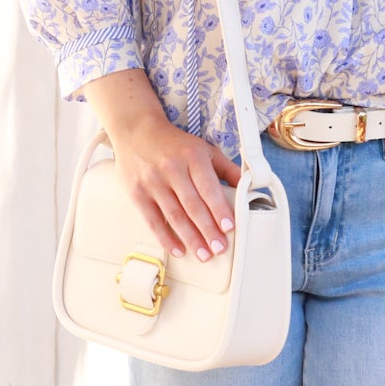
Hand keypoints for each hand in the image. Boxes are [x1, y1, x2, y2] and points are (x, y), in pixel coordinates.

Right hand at [83, 68, 240, 260]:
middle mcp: (171, 169)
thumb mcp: (204, 149)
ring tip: (203, 254)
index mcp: (192, 157)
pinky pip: (152, 220)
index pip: (208, 187)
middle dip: (207, 230)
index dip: (219, 209)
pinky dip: (166, 237)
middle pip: (192, 205)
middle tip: (218, 248)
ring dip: (190, 238)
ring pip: (174, 215)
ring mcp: (152, 182)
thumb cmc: (174, 144)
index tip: (228, 227)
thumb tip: (248, 187)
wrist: (136, 131)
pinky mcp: (137, 193)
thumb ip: (226, 169)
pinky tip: (178, 250)